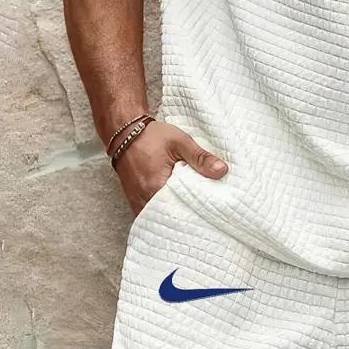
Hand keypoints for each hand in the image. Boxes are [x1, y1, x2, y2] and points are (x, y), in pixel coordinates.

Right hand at [112, 120, 227, 214]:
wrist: (125, 132)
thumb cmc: (151, 136)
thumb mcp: (181, 142)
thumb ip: (201, 158)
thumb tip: (222, 171)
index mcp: (156, 186)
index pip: (182, 209)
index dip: (198, 210)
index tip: (212, 209)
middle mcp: (144, 198)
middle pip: (171, 216)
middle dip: (188, 215)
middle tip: (206, 213)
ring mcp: (137, 201)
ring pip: (160, 216)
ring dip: (175, 214)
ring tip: (193, 212)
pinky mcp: (135, 200)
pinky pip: (151, 213)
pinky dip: (164, 211)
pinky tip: (176, 207)